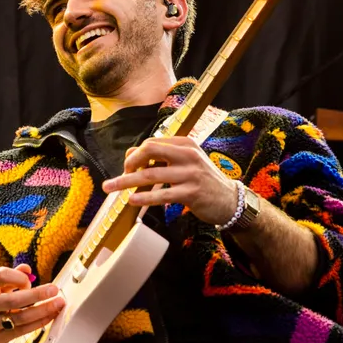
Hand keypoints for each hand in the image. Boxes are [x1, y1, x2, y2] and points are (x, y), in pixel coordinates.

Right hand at [0, 264, 64, 342]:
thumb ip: (9, 276)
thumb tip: (27, 269)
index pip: (0, 276)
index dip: (18, 277)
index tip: (29, 280)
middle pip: (14, 300)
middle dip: (37, 294)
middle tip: (54, 289)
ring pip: (21, 317)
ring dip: (43, 310)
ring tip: (59, 303)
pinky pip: (23, 329)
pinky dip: (39, 322)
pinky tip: (50, 315)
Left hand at [102, 136, 236, 224]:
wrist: (230, 200)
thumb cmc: (202, 180)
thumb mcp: (186, 162)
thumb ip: (162, 158)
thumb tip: (130, 155)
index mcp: (185, 144)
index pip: (152, 142)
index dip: (135, 154)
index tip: (128, 166)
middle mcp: (188, 155)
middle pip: (150, 150)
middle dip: (130, 161)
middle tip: (120, 174)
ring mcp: (191, 174)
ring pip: (151, 175)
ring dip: (127, 182)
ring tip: (111, 187)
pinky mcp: (192, 193)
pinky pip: (162, 194)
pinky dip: (144, 197)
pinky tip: (132, 200)